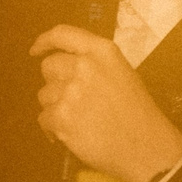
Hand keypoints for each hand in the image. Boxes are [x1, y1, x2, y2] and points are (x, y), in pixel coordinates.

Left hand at [29, 25, 181, 181]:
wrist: (146, 147)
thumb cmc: (138, 113)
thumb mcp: (122, 73)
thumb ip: (95, 63)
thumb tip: (65, 65)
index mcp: (102, 51)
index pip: (62, 34)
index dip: (44, 42)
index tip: (36, 50)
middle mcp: (84, 66)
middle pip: (49, 67)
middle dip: (55, 83)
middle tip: (73, 100)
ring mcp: (71, 91)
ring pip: (44, 95)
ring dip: (55, 107)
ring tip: (78, 120)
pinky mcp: (61, 117)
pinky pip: (44, 118)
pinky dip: (53, 128)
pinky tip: (71, 134)